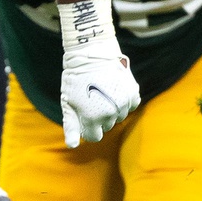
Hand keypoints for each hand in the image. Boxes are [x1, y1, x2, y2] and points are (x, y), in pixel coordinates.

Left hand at [57, 0, 139, 147]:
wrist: (91, 54)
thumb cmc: (75, 79)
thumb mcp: (68, 102)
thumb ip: (71, 125)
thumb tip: (72, 146)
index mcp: (93, 118)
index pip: (94, 136)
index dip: (87, 127)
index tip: (83, 114)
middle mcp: (111, 113)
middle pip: (106, 126)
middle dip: (98, 117)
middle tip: (91, 98)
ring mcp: (124, 103)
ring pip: (119, 117)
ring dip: (111, 109)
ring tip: (101, 92)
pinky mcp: (133, 93)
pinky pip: (130, 106)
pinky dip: (123, 101)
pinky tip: (113, 90)